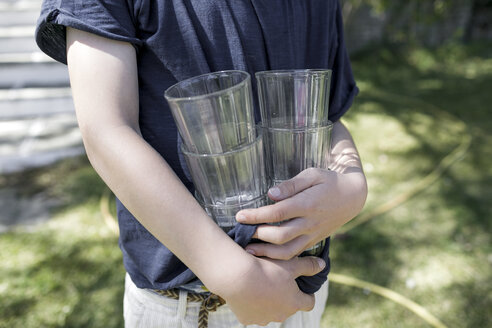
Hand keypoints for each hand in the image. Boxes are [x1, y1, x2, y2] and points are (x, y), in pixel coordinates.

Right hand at [212, 254, 325, 325]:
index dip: (306, 294)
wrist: (236, 276)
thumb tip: (322, 265)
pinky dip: (252, 305)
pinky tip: (247, 292)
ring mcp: (262, 319)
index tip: (300, 285)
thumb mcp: (290, 263)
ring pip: (269, 311)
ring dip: (268, 302)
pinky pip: (252, 313)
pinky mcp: (246, 319)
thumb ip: (308, 265)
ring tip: (260, 285)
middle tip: (277, 281)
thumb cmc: (266, 269)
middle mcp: (280, 315)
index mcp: (294, 303)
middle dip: (285, 297)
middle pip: (288, 307)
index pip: (309, 303)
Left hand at [235, 167, 366, 259]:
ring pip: (287, 251)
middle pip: (280, 235)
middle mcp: (310, 222)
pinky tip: (264, 253)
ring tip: (248, 249)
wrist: (352, 198)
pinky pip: (295, 253)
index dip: (256, 216)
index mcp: (307, 204)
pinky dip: (278, 257)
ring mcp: (312, 234)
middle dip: (257, 234)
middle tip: (241, 230)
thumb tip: (271, 194)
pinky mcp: (313, 241)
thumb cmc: (328, 182)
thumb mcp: (312, 175)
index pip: (277, 213)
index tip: (239, 215)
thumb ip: (291, 185)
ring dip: (266, 252)